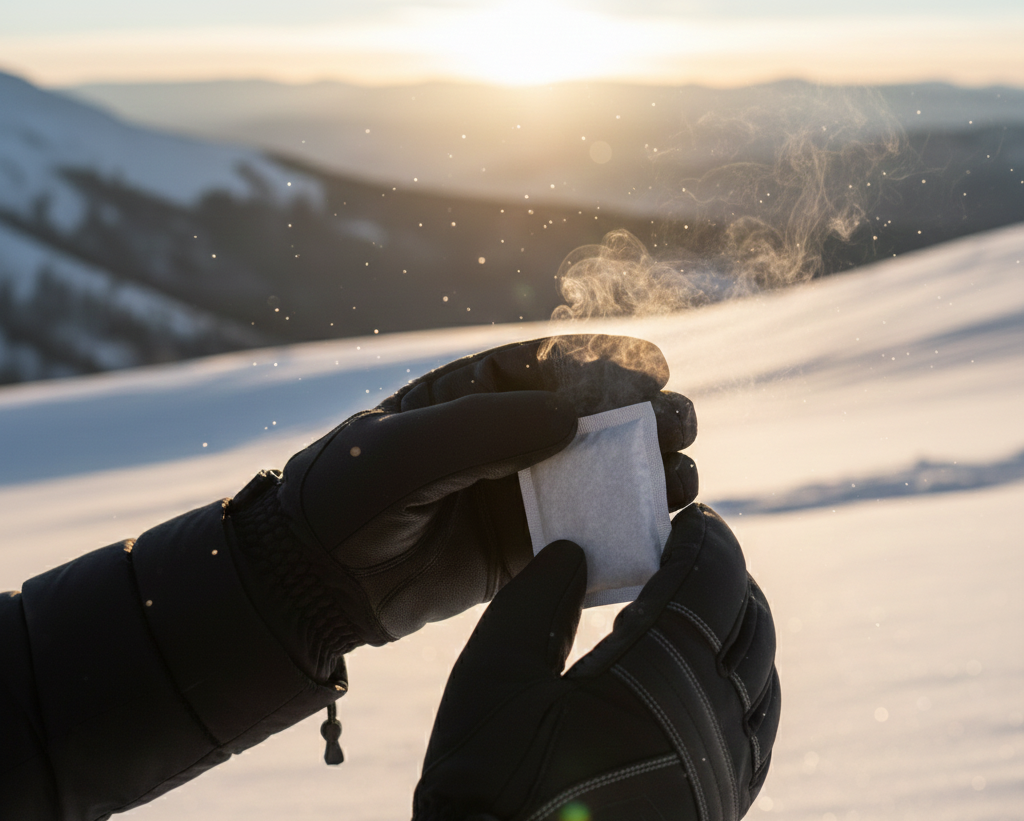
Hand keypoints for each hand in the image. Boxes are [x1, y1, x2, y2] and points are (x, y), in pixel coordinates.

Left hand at [228, 335, 698, 678]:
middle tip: (677, 427)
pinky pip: (583, 536)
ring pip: (597, 478)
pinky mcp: (522, 549)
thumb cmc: (347, 495)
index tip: (656, 371)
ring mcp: (516, 494)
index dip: (608, 365)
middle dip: (641, 420)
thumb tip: (572, 419)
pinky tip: (658, 530)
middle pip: (589, 421)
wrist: (314, 583)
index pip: (552, 367)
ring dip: (645, 476)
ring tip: (680, 479)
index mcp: (472, 395)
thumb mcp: (405, 449)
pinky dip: (624, 533)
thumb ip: (484, 430)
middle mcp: (503, 440)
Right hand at [414, 504, 779, 820]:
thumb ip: (537, 602)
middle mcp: (706, 726)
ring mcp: (720, 773)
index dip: (706, 544)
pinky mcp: (717, 807)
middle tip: (701, 550)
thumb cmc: (489, 778)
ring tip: (709, 604)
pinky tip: (717, 674)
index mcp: (653, 683)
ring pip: (762, 681)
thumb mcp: (494, 674)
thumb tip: (575, 552)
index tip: (694, 518)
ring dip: (744, 630)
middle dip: (729, 578)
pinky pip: (758, 732)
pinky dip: (749, 684)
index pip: (706, 589)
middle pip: (748, 628)